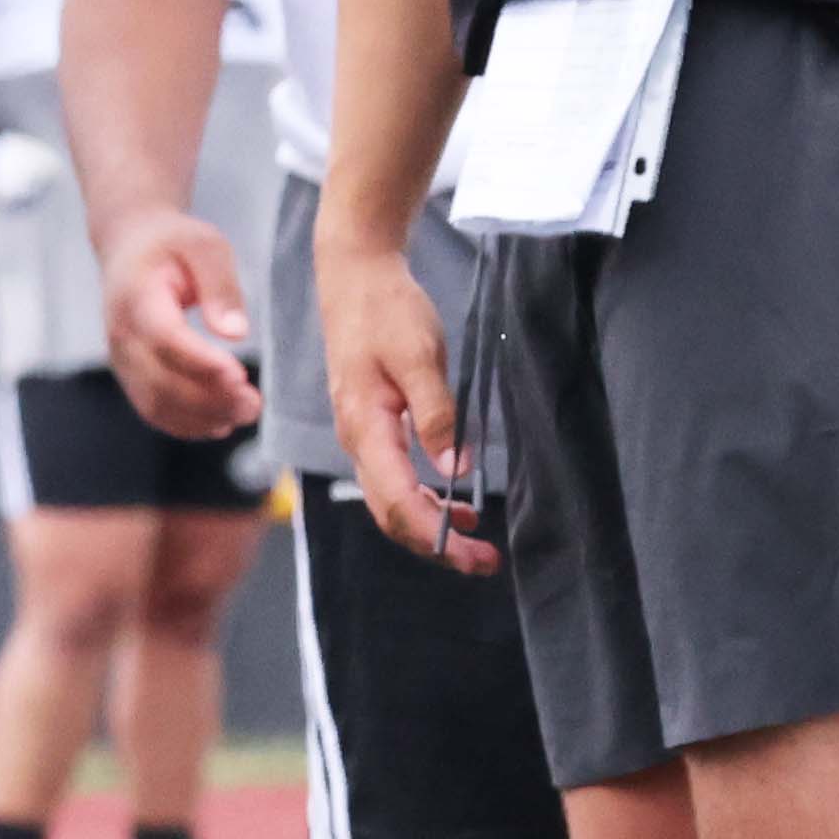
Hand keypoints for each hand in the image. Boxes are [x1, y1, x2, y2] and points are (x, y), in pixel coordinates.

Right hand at [101, 211, 263, 443]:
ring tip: (245, 413)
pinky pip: (152, 409)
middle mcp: (121, 334)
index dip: (200, 363)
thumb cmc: (172, 243)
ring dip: (201, 417)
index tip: (239, 376)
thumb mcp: (206, 246)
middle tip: (253, 403)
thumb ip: (221, 286)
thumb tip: (236, 334)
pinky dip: (186, 424)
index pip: (165, 338)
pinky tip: (219, 422)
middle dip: (209, 399)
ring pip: (155, 403)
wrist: (130, 246)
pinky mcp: (130, 374)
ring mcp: (121, 359)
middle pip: (160, 381)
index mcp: (136, 296)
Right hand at [314, 222, 485, 570]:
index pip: (398, 503)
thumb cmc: (386, 310)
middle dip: (435, 546)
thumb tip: (457, 470)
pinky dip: (423, 500)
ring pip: (391, 502)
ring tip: (475, 540)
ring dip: (430, 527)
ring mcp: (362, 436)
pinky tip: (453, 501)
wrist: (353, 277)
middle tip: (484, 561)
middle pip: (390, 515)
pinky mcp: (372, 427)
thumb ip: (437, 414)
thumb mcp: (419, 357)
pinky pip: (393, 479)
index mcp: (366, 429)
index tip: (472, 553)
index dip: (434, 536)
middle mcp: (358, 441)